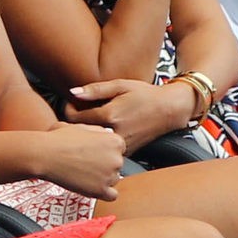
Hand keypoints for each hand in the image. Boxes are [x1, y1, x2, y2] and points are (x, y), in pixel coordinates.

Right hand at [37, 123, 125, 199]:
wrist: (47, 154)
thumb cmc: (61, 139)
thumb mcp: (85, 126)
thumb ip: (100, 132)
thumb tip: (106, 135)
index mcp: (115, 141)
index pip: (119, 150)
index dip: (106, 153)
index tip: (95, 155)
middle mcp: (117, 158)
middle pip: (117, 165)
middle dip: (105, 166)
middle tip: (87, 165)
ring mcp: (110, 175)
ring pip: (114, 180)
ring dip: (103, 179)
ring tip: (85, 175)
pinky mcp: (101, 190)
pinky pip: (112, 196)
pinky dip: (103, 193)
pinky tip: (92, 187)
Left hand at [66, 79, 196, 153]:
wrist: (169, 110)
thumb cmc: (145, 94)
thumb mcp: (121, 85)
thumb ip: (95, 90)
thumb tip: (72, 92)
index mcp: (109, 115)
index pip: (74, 118)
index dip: (68, 109)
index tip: (71, 104)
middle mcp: (113, 133)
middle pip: (80, 133)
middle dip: (74, 124)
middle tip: (78, 113)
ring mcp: (120, 146)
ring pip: (92, 144)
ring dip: (87, 134)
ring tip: (89, 123)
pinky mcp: (126, 153)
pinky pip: (105, 150)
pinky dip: (99, 142)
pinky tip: (103, 132)